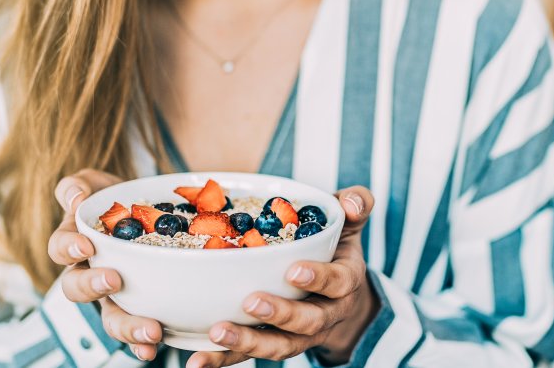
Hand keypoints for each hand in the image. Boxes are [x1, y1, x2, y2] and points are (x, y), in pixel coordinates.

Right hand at [48, 169, 163, 360]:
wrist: (149, 212)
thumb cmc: (115, 199)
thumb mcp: (97, 185)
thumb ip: (79, 186)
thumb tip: (74, 198)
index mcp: (74, 243)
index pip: (59, 248)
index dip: (67, 248)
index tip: (86, 245)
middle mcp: (89, 274)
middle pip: (77, 289)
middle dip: (93, 288)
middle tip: (114, 280)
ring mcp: (114, 296)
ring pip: (109, 317)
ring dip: (126, 327)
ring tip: (150, 330)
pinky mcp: (139, 308)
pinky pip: (136, 332)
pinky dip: (142, 344)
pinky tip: (154, 348)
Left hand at [188, 186, 377, 367]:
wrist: (335, 290)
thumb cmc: (334, 246)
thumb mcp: (347, 223)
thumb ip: (355, 204)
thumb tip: (353, 201)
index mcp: (344, 282)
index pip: (337, 283)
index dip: (318, 279)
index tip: (293, 271)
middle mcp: (325, 314)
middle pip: (307, 323)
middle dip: (280, 315)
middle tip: (251, 302)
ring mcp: (298, 334)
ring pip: (278, 346)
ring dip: (247, 344)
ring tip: (217, 334)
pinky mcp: (271, 343)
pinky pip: (248, 356)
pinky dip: (223, 360)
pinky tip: (198, 361)